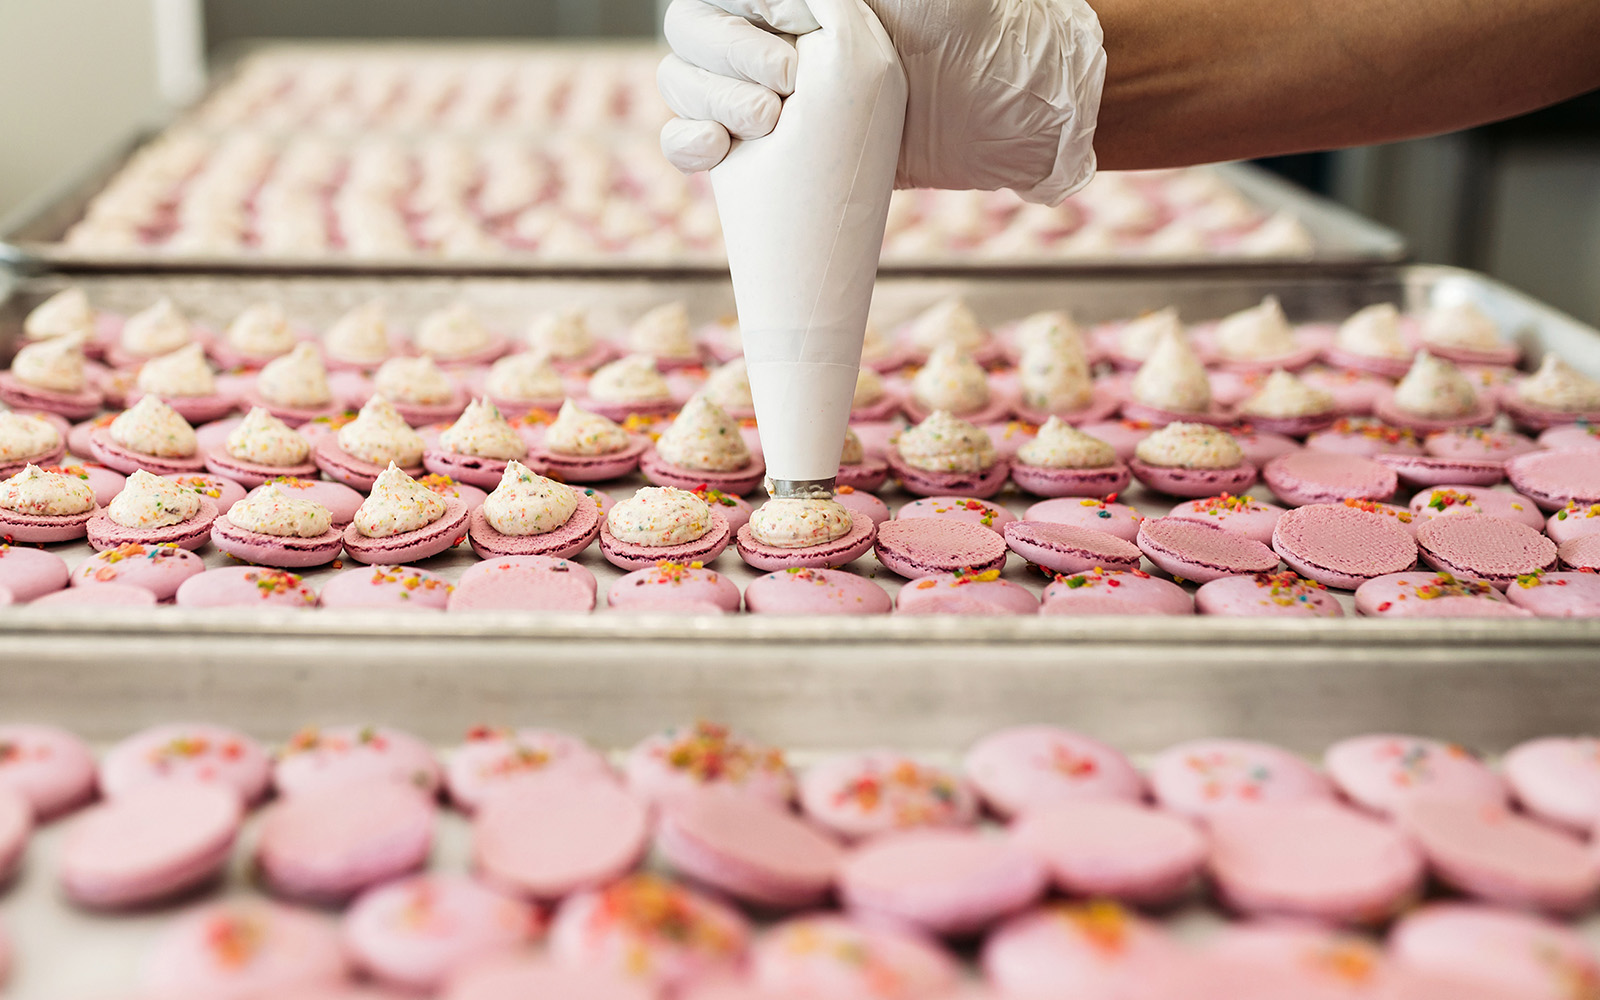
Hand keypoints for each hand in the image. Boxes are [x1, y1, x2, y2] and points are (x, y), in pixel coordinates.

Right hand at [657, 0, 1106, 203]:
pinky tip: (713, 152)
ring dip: (704, 101)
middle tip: (784, 85)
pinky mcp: (764, 152)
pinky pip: (691, 143)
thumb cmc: (965, 22)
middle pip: (688, 33)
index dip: (734, 11)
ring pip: (682, 84)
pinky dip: (686, 145)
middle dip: (724, 57)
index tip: (787, 31)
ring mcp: (760, 91)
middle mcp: (765, 29)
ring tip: (764, 123)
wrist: (998, 111)